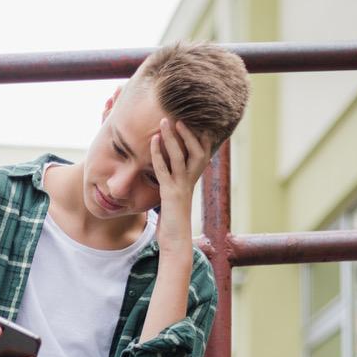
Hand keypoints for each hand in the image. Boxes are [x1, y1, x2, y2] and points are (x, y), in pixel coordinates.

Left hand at [151, 118, 212, 253]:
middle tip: (178, 116)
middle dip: (188, 132)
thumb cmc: (174, 219)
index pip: (202, 152)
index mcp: (193, 179)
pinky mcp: (169, 194)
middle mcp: (191, 180)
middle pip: (196, 150)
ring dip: (173, 138)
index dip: (200, 135)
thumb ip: (174, 179)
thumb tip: (168, 165)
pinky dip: (158, 154)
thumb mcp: (176, 194)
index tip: (194, 118)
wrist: (176, 240)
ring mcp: (181, 186)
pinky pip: (164, 170)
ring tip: (165, 121)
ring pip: (180, 157)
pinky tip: (153, 142)